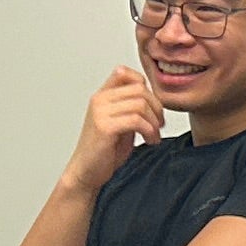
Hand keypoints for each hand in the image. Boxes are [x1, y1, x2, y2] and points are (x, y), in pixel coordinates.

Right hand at [59, 67, 164, 194]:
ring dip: (154, 122)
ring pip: (140, 104)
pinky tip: (150, 140)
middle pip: (139, 89)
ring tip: (154, 135)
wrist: (87, 172)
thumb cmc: (104, 150)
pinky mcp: (105, 127)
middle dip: (156, 107)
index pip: (126, 73)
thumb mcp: (121, 122)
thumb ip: (132, 107)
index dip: (145, 86)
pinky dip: (149, 130)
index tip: (152, 106)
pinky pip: (136, 120)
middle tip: (159, 124)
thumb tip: (154, 100)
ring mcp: (101, 112)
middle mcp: (100, 100)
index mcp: (102, 96)